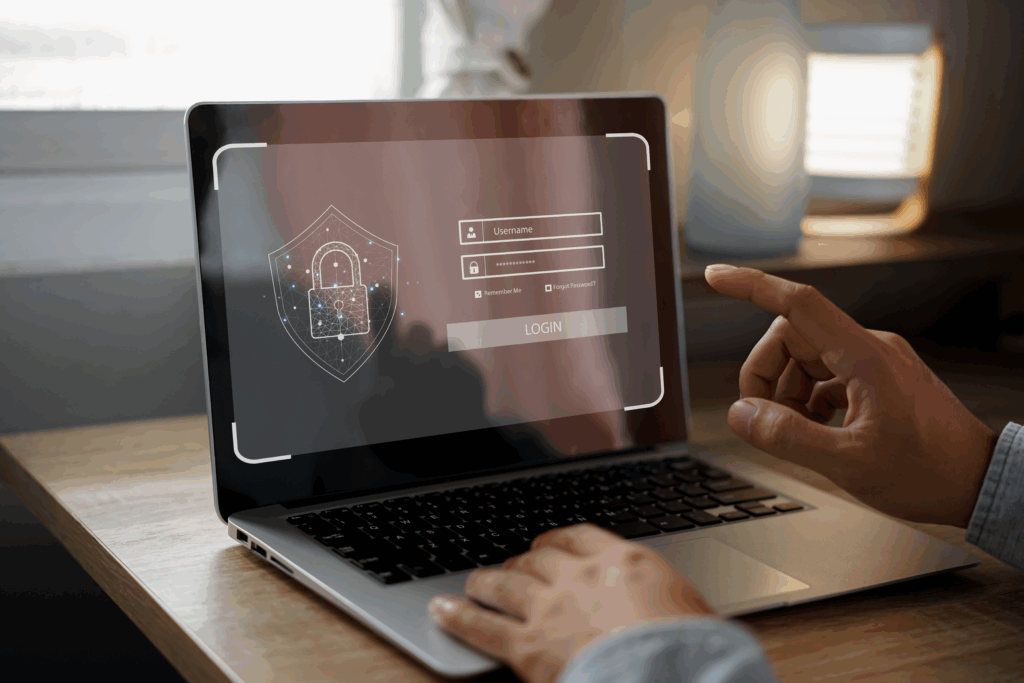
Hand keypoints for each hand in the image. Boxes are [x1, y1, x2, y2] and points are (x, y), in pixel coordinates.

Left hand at [429, 524, 714, 682]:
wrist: (668, 675)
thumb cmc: (690, 649)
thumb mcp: (687, 608)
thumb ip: (656, 596)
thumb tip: (653, 604)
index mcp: (621, 560)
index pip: (577, 536)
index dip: (557, 541)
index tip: (550, 545)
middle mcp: (579, 576)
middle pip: (537, 558)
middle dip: (521, 562)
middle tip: (513, 567)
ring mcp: (548, 608)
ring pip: (504, 584)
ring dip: (486, 581)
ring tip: (475, 581)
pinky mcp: (527, 646)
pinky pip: (481, 626)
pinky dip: (456, 616)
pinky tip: (441, 609)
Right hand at [704, 264, 997, 526]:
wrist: (981, 482)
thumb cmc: (929, 473)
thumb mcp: (847, 463)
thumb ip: (787, 436)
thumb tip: (741, 414)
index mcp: (864, 356)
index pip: (797, 304)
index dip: (752, 286)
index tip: (717, 277)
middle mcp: (871, 349)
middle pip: (792, 338)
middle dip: (764, 375)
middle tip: (760, 419)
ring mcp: (877, 363)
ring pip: (807, 359)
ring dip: (786, 393)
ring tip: (795, 434)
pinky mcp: (882, 380)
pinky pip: (828, 376)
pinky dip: (809, 400)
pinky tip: (816, 431)